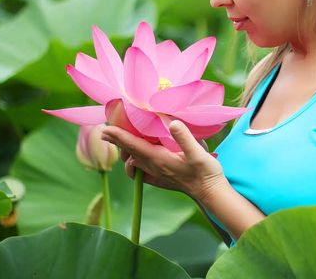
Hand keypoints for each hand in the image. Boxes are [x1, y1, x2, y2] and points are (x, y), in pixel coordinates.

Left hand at [101, 120, 227, 201]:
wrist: (210, 193)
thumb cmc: (205, 172)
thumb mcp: (197, 152)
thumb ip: (184, 137)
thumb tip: (172, 122)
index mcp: (158, 159)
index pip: (132, 145)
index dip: (118, 136)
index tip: (105, 129)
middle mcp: (153, 167)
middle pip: (129, 153)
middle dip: (117, 141)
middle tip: (108, 130)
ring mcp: (156, 174)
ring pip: (133, 163)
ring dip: (126, 151)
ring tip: (122, 140)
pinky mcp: (161, 179)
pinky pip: (141, 172)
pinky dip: (134, 164)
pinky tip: (138, 159)